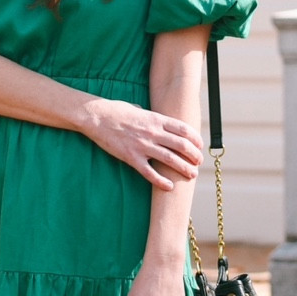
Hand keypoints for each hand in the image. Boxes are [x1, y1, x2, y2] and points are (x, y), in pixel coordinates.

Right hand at [84, 99, 201, 189]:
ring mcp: (142, 146)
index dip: (195, 139)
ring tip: (191, 175)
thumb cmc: (116, 111)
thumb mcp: (138, 109)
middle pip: (181, 146)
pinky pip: (149, 173)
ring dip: (184, 168)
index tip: (200, 146)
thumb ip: (151, 117)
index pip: (183, 130)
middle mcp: (153, 132)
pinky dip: (161, 181)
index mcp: (156, 119)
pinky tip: (170, 187)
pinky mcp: (131, 157)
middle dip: (194, 155)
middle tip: (198, 163)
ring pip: (170, 160)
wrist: (96, 117)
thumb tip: (158, 121)